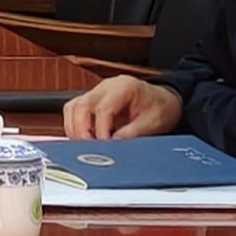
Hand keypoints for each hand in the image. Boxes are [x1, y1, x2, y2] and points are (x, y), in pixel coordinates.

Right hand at [61, 74, 182, 139]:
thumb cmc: (160, 108)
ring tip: (84, 146)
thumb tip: (114, 144)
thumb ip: (133, 132)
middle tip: (88, 149)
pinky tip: (83, 139)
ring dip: (74, 128)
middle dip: (81, 129)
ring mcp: (96, 92)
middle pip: (81, 105)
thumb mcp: (153, 122)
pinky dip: (74, 126)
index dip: (101, 129)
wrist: (162, 100)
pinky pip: (74, 111)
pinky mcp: (92, 101)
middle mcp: (106, 87)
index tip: (104, 145)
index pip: (103, 108)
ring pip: (73, 107)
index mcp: (124, 87)